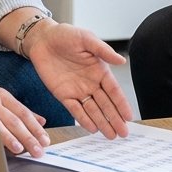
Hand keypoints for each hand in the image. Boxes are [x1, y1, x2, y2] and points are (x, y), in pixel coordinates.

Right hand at [0, 85, 49, 156]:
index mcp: (3, 96)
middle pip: (15, 121)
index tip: (45, 140)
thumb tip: (41, 121)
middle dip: (28, 136)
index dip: (35, 127)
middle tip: (38, 150)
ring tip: (20, 149)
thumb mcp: (2, 98)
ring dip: (10, 138)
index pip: (24, 113)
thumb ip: (21, 111)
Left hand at [24, 20, 133, 138]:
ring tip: (110, 135)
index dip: (121, 104)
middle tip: (123, 133)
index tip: (129, 116)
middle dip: (115, 119)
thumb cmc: (66, 35)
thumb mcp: (86, 39)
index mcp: (100, 70)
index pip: (114, 91)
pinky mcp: (63, 94)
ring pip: (92, 110)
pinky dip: (83, 119)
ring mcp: (77, 90)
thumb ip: (103, 51)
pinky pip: (75, 109)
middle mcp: (91, 83)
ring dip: (101, 122)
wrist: (42, 39)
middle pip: (106, 104)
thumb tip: (121, 60)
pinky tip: (92, 128)